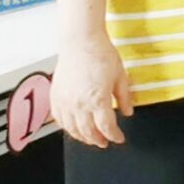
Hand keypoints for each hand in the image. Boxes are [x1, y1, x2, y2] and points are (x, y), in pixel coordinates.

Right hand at [53, 30, 131, 148]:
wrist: (80, 41)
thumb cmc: (101, 54)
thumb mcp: (120, 76)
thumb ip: (124, 97)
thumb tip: (128, 112)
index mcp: (97, 100)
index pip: (106, 127)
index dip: (114, 136)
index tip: (119, 138)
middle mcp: (79, 104)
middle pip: (88, 131)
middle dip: (98, 140)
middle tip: (104, 142)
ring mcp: (65, 101)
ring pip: (72, 128)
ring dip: (82, 136)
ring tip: (90, 138)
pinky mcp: (55, 96)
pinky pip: (59, 118)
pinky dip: (66, 126)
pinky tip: (72, 127)